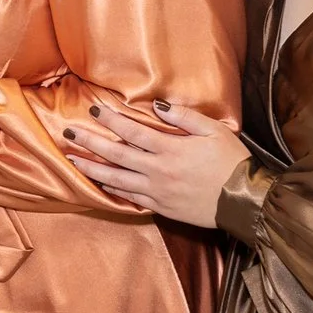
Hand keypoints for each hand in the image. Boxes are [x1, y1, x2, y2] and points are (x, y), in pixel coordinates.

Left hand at [64, 99, 246, 227]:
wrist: (246, 202)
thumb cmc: (233, 162)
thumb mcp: (214, 131)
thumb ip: (184, 117)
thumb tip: (157, 106)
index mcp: (170, 149)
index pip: (131, 131)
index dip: (110, 120)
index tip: (94, 109)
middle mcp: (157, 170)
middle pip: (115, 154)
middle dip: (89, 142)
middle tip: (67, 133)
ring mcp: (157, 191)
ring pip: (116, 178)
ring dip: (91, 167)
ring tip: (71, 159)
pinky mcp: (161, 207)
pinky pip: (130, 197)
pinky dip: (111, 188)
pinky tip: (99, 181)